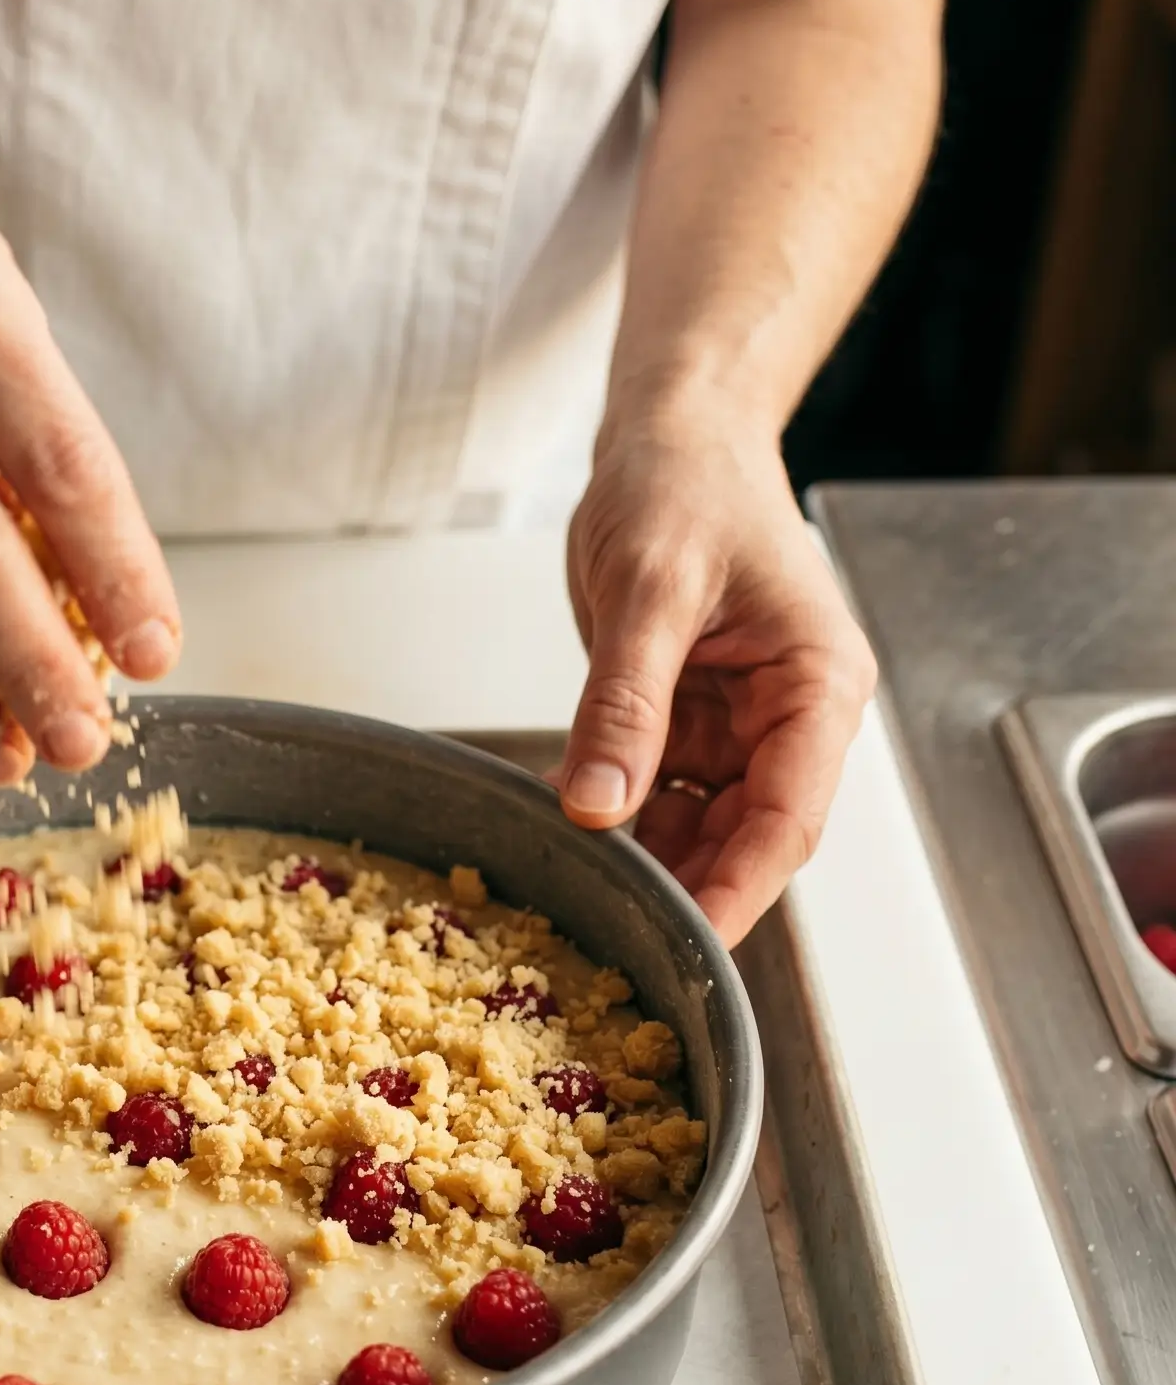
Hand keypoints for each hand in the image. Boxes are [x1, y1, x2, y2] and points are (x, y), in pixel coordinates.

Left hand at [556, 415, 875, 944]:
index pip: (789, 818)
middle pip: (746, 838)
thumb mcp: (650, 591)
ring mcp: (738, 726)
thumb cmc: (686, 484)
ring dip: (646, 863)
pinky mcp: (688, 723)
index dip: (740, 888)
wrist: (670, 437)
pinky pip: (656, 795)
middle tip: (614, 941)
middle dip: (686, 889)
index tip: (691, 947)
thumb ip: (624, 702)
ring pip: (699, 828)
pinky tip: (567, 841)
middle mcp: (788, 718)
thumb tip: (598, 804)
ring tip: (580, 899)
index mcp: (816, 686)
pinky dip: (616, 822)